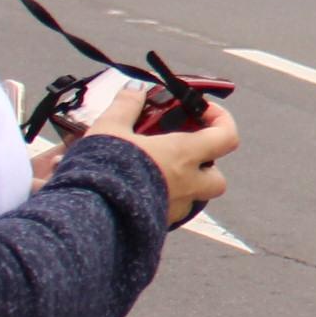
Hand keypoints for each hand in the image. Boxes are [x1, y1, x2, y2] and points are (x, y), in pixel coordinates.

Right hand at [83, 83, 239, 225]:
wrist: (89, 216)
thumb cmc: (103, 169)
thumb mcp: (109, 129)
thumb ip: (125, 106)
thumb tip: (135, 90)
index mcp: (183, 155)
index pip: (226, 137)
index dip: (222, 120)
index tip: (203, 111)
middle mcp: (187, 184)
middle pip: (217, 179)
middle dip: (207, 166)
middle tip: (183, 153)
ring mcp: (174, 208)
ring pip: (194, 199)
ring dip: (184, 186)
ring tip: (156, 171)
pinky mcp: (158, 226)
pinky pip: (170, 214)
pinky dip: (162, 202)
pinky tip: (138, 191)